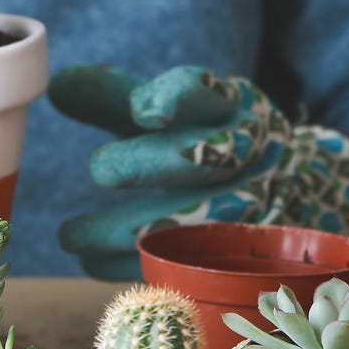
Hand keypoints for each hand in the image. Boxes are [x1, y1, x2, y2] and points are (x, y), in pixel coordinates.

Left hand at [48, 64, 348, 280]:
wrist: (290, 187)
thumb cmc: (205, 136)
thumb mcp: (172, 108)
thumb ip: (115, 97)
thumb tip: (57, 85)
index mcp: (227, 107)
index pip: (206, 93)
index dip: (178, 99)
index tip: (144, 109)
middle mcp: (243, 155)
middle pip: (200, 159)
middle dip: (146, 164)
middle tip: (99, 168)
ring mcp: (244, 208)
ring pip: (185, 224)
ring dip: (120, 230)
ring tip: (68, 236)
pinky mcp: (229, 255)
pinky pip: (177, 264)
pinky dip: (127, 264)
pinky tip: (89, 261)